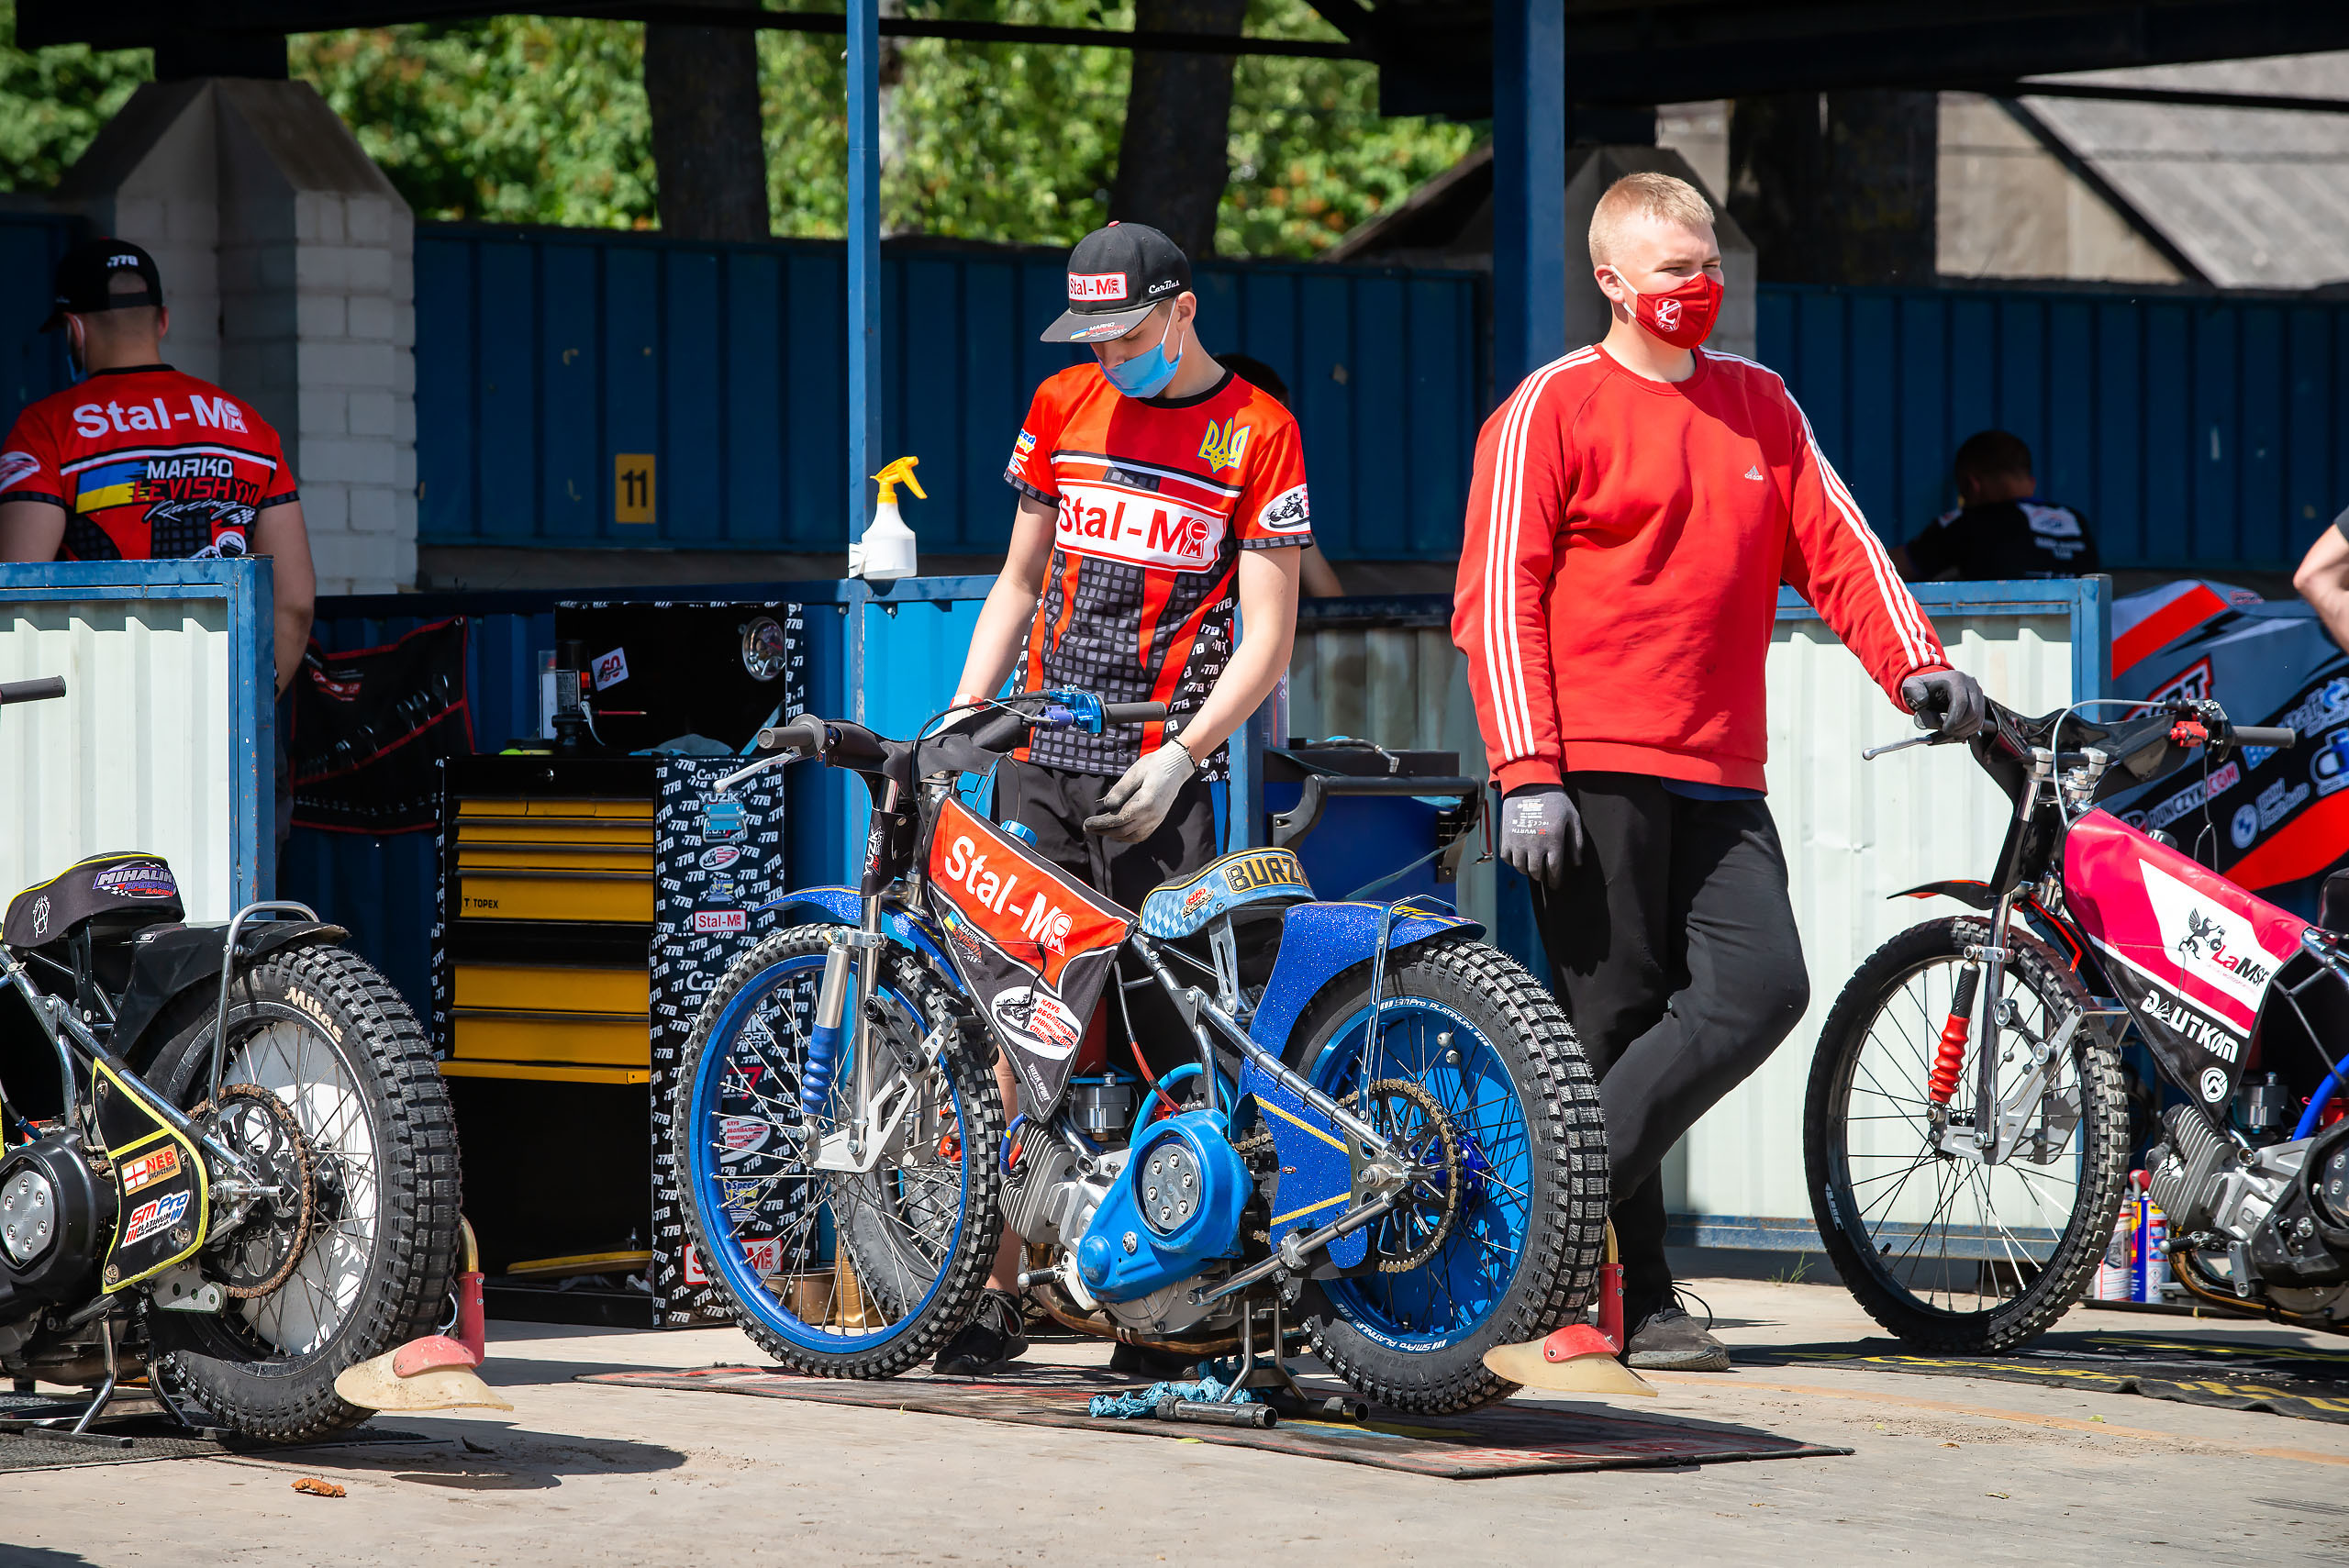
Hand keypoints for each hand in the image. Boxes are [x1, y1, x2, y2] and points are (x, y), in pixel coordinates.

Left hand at [1083, 741, 1197, 842]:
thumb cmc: (1154, 766)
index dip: (1101, 824)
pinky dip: (1127, 837)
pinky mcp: (1158, 821)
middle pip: (1122, 831)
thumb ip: (1121, 789)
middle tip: (1087, 828)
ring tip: (1099, 830)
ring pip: (1131, 837)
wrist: (1176, 767)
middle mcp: (1152, 816)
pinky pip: (1140, 835)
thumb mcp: (1135, 772)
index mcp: (1145, 803)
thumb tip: (1107, 806)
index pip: (1118, 819)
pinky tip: (1116, 832)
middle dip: (1103, 831)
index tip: (1086, 823)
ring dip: (1114, 835)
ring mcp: (1156, 820)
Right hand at [1499, 784, 1583, 886]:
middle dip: (1542, 876)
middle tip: (1544, 874)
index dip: (1556, 880)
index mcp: (1553, 841)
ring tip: (1532, 865)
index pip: (1554, 870)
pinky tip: (1520, 856)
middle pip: (1537, 872)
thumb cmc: (1555, 800)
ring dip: (1527, 870)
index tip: (1556, 883)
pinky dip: (1513, 861)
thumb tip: (1576, 864)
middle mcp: (1535, 845)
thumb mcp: (1572, 818)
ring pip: (1521, 868)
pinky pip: (1507, 858)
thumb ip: (1576, 842)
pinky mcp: (1506, 837)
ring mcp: (1518, 842)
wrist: (1529, 784)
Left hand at [1901, 668, 1987, 740]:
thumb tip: (1923, 700)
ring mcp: (1978, 693)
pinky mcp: (1980, 702)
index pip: (1961, 702)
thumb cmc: (1921, 688)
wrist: (1932, 687)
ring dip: (1964, 730)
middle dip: (1959, 727)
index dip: (1954, 720)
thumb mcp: (1912, 686)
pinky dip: (1968, 730)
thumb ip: (1913, 691)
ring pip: (1978, 718)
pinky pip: (1979, 721)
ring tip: (1950, 732)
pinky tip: (1956, 731)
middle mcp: (1970, 684)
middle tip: (1946, 732)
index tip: (1945, 730)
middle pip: (1973, 712)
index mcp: (1955, 679)